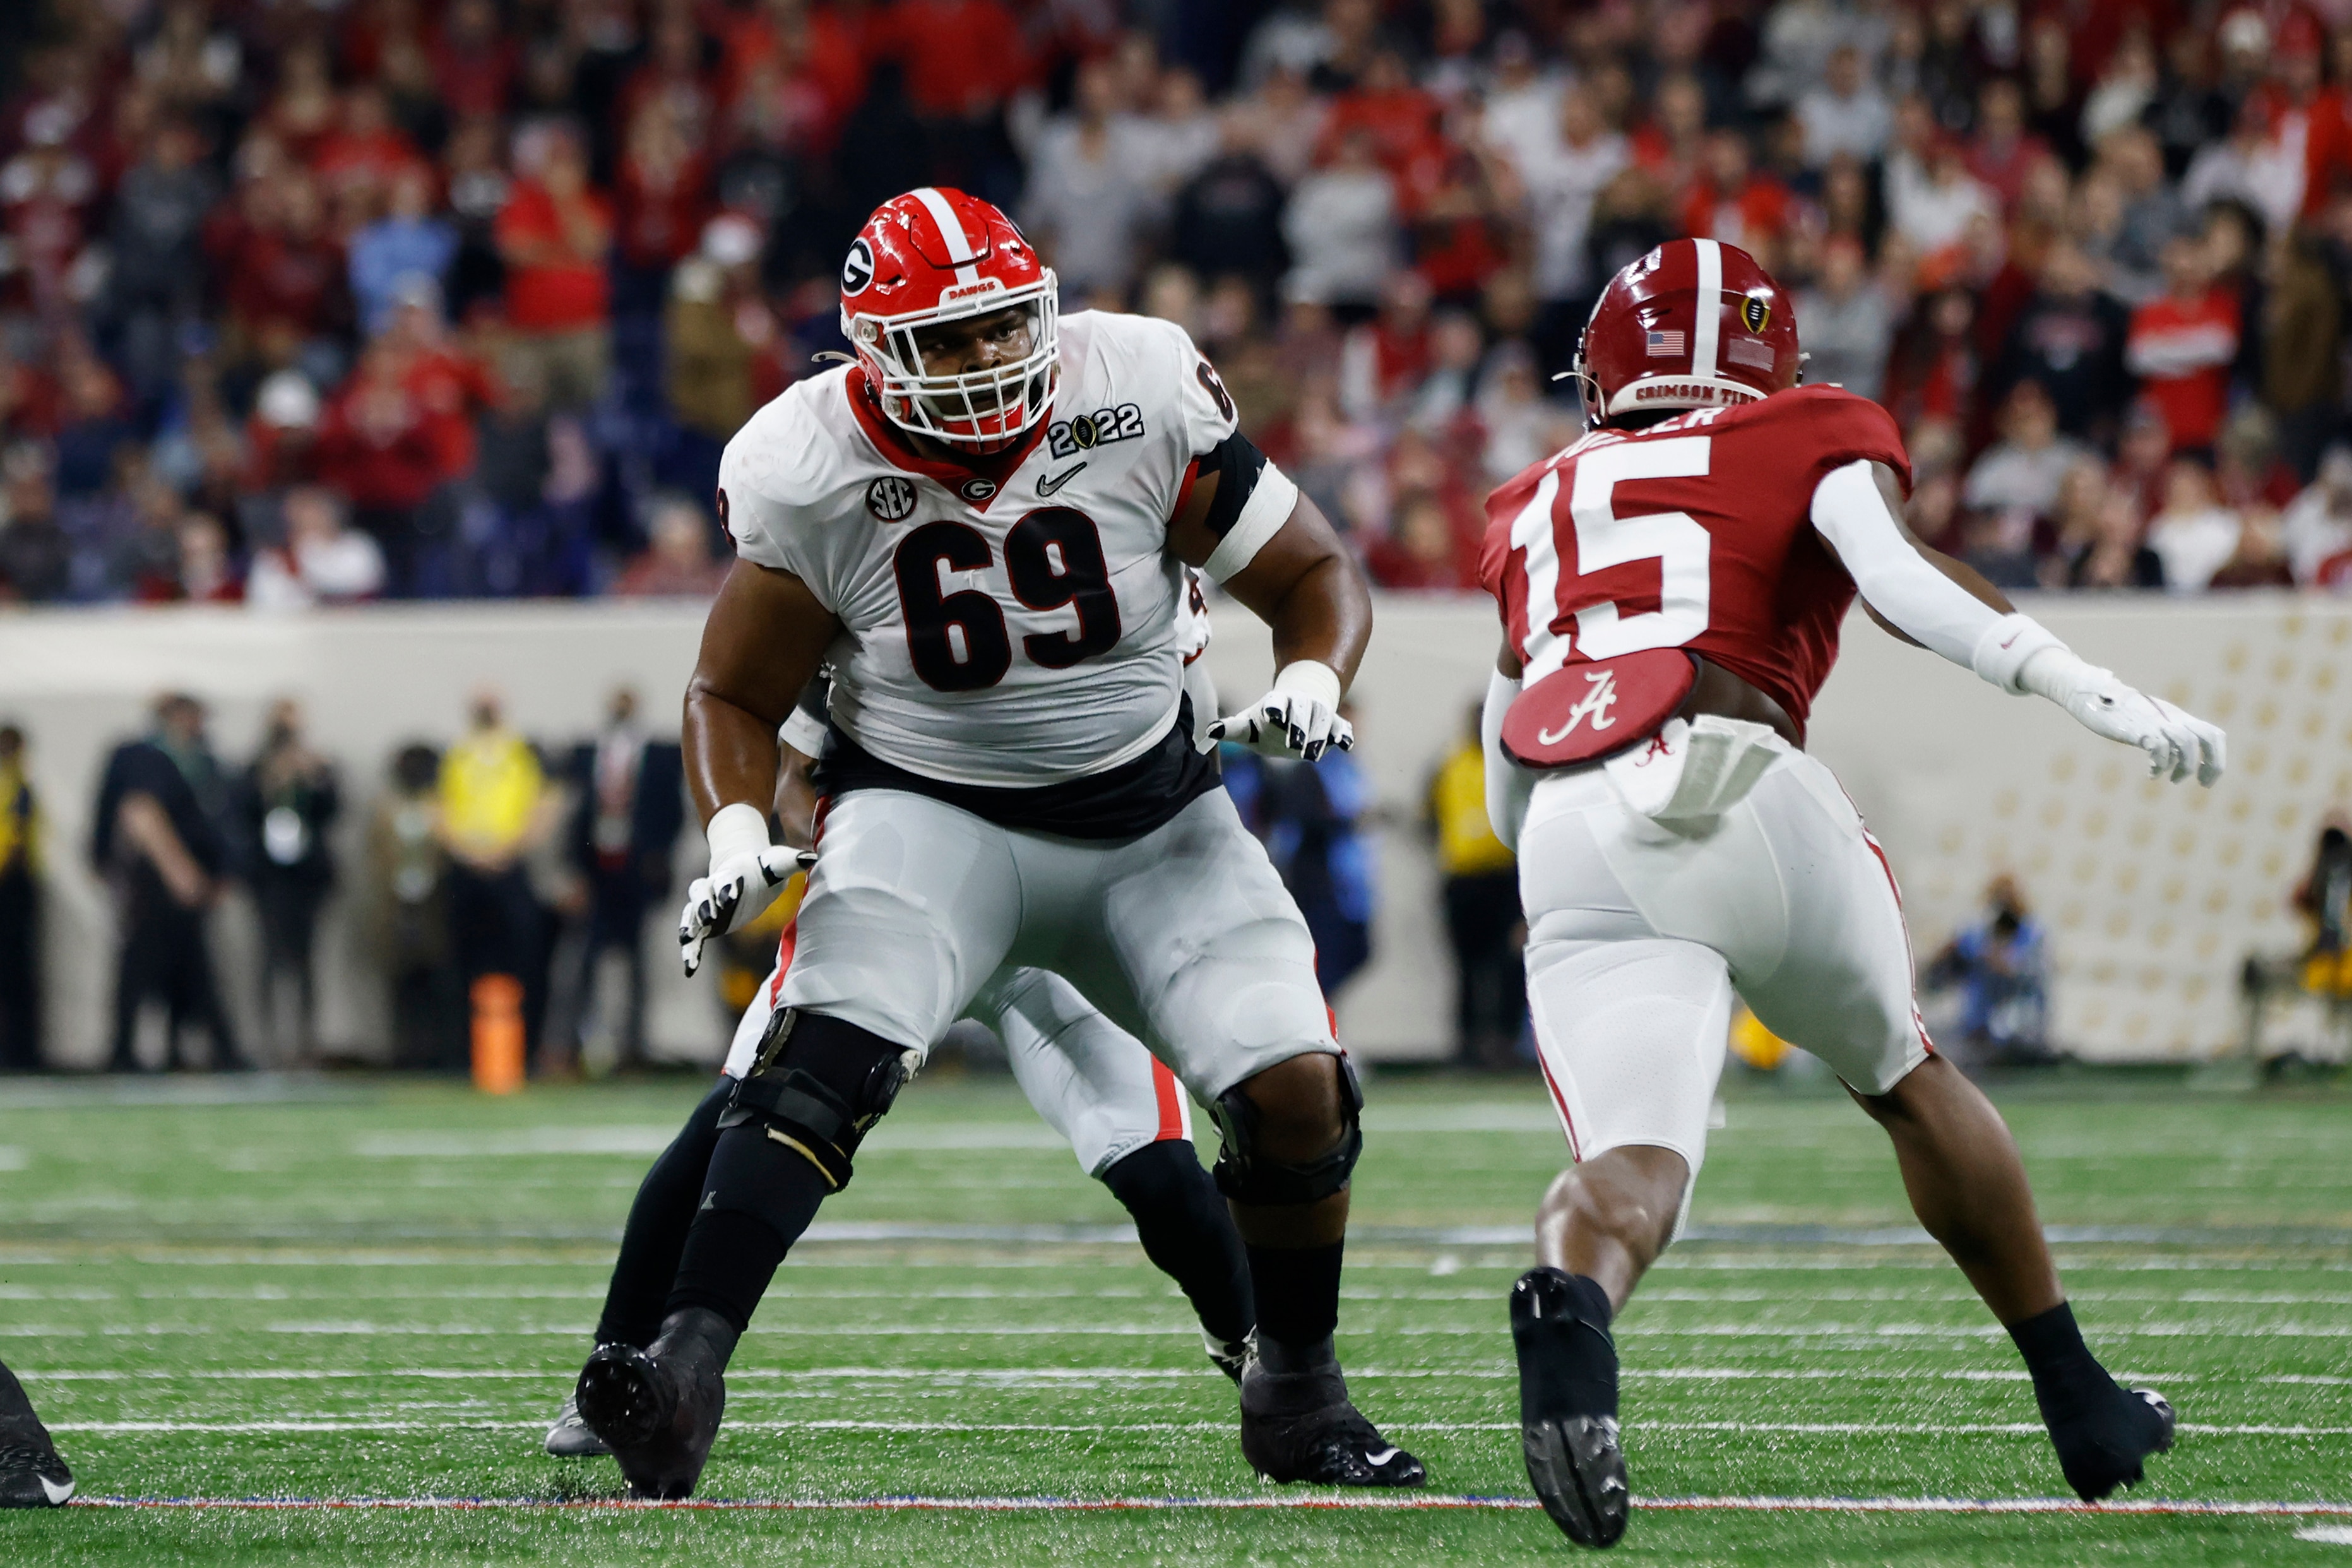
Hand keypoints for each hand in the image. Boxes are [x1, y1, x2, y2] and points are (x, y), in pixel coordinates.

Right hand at [677, 842, 802, 975]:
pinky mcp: (706, 923)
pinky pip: (694, 935)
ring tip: (687, 941)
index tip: (731, 896)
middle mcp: (713, 887)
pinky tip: (689, 969)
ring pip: (691, 913)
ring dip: (689, 926)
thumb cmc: (765, 867)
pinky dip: (690, 949)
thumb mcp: (778, 863)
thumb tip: (810, 858)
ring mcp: (707, 905)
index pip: (725, 877)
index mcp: (731, 872)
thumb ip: (791, 861)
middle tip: (708, 917)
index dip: (726, 886)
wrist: (748, 872)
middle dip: (703, 905)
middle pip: (700, 892)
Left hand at [1207, 661, 1352, 761]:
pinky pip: (1341, 727)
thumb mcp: (1248, 723)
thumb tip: (1210, 732)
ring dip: (1319, 735)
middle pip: (1300, 712)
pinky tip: (1344, 746)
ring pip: (1322, 720)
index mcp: (1276, 703)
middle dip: (1298, 726)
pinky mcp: (1333, 722)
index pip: (1274, 703)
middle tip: (1295, 744)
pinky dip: (1343, 735)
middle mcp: (1299, 704)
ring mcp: (1317, 711)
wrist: (1299, 701)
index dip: (1274, 707)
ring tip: (1314, 754)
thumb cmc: (1267, 718)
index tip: (1271, 714)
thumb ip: (1232, 729)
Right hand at [2033, 655, 2225, 785]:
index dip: (2217, 757)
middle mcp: (2172, 718)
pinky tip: (2151, 773)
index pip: (2213, 734)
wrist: (2092, 692)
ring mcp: (2156, 722)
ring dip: (2184, 767)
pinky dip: (2160, 764)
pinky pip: (2160, 747)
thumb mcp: (2148, 720)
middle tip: (2203, 784)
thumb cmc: (2118, 710)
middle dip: (2213, 764)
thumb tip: (2173, 756)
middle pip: (2208, 737)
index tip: (2206, 777)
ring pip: (2187, 743)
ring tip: (2171, 779)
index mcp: (2177, 717)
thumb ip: (2163, 733)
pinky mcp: (2138, 728)